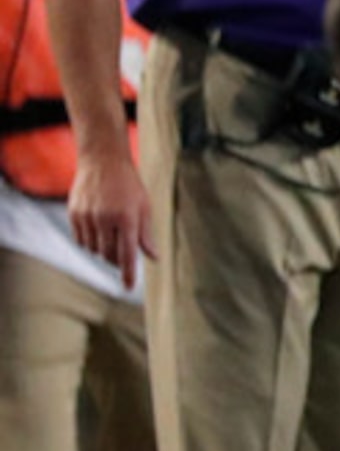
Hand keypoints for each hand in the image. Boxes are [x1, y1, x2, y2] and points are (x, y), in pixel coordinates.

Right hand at [66, 148, 152, 286]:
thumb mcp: (144, 207)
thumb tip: (154, 258)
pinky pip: (81, 240)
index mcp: (127, 218)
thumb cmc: (129, 186)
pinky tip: (98, 230)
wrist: (103, 162)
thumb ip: (146, 234)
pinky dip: (90, 242)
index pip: (127, 254)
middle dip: (117, 260)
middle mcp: (105, 219)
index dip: (128, 273)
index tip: (129, 288)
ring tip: (111, 234)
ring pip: (94, 249)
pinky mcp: (74, 214)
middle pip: (109, 255)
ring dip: (103, 250)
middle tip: (123, 255)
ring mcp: (87, 217)